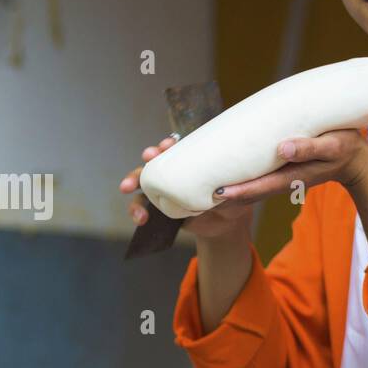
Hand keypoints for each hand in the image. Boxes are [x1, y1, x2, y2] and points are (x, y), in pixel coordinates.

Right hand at [120, 137, 254, 239]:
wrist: (225, 224)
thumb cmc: (233, 200)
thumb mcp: (240, 193)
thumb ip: (234, 191)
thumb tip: (222, 192)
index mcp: (192, 160)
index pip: (177, 148)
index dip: (170, 144)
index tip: (169, 144)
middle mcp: (175, 170)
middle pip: (157, 159)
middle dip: (150, 156)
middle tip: (148, 156)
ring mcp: (164, 187)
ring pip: (142, 180)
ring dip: (133, 180)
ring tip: (126, 187)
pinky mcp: (157, 205)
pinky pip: (140, 206)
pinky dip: (136, 211)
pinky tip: (140, 218)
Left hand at [213, 128, 367, 204]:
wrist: (355, 158)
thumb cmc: (345, 149)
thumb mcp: (332, 147)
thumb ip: (309, 148)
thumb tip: (282, 148)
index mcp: (291, 176)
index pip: (258, 187)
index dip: (237, 191)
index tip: (216, 193)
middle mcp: (281, 179)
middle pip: (248, 189)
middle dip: (225, 193)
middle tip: (198, 191)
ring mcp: (280, 175)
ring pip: (250, 183)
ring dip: (228, 184)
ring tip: (202, 181)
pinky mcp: (280, 166)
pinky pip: (256, 173)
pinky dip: (239, 174)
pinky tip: (223, 168)